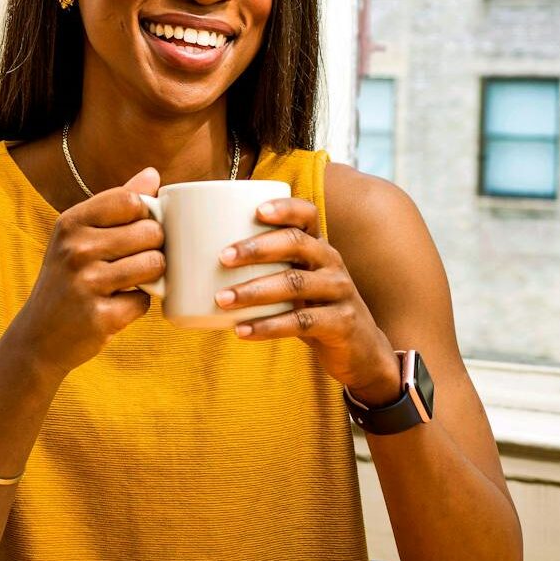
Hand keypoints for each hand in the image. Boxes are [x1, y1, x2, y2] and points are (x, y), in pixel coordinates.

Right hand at [7, 167, 164, 376]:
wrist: (38, 337)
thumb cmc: (67, 279)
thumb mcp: (78, 236)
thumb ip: (116, 204)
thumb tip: (153, 173)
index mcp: (71, 223)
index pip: (131, 200)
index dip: (144, 215)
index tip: (135, 229)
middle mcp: (76, 249)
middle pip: (150, 232)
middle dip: (153, 247)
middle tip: (133, 261)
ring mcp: (87, 284)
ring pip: (154, 265)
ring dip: (151, 276)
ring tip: (129, 282)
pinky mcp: (101, 317)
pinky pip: (145, 301)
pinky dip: (137, 306)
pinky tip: (117, 306)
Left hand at [215, 196, 400, 403]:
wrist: (361, 351)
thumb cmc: (314, 309)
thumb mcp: (296, 284)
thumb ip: (265, 270)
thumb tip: (199, 262)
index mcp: (318, 247)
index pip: (307, 215)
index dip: (284, 208)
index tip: (255, 210)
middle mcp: (332, 263)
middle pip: (296, 244)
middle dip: (256, 248)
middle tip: (222, 257)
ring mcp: (340, 292)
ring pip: (295, 283)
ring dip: (254, 290)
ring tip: (221, 299)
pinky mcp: (341, 323)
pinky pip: (301, 321)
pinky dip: (268, 326)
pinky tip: (241, 330)